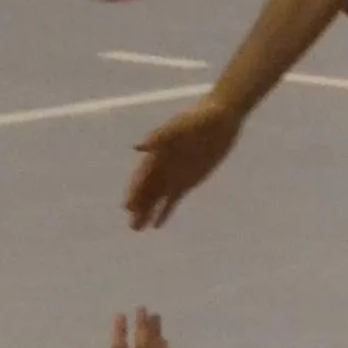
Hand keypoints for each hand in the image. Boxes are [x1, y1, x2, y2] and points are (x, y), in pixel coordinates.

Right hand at [128, 97, 245, 228]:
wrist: (219, 118)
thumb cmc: (200, 118)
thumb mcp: (182, 126)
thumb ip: (161, 136)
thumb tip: (139, 147)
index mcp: (158, 153)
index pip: (142, 177)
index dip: (135, 192)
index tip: (128, 207)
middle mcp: (163, 166)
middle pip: (147, 191)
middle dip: (139, 208)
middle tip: (132, 226)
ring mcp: (175, 174)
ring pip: (157, 198)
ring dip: (148, 212)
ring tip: (138, 228)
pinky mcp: (189, 180)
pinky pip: (173, 199)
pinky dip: (165, 211)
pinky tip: (157, 224)